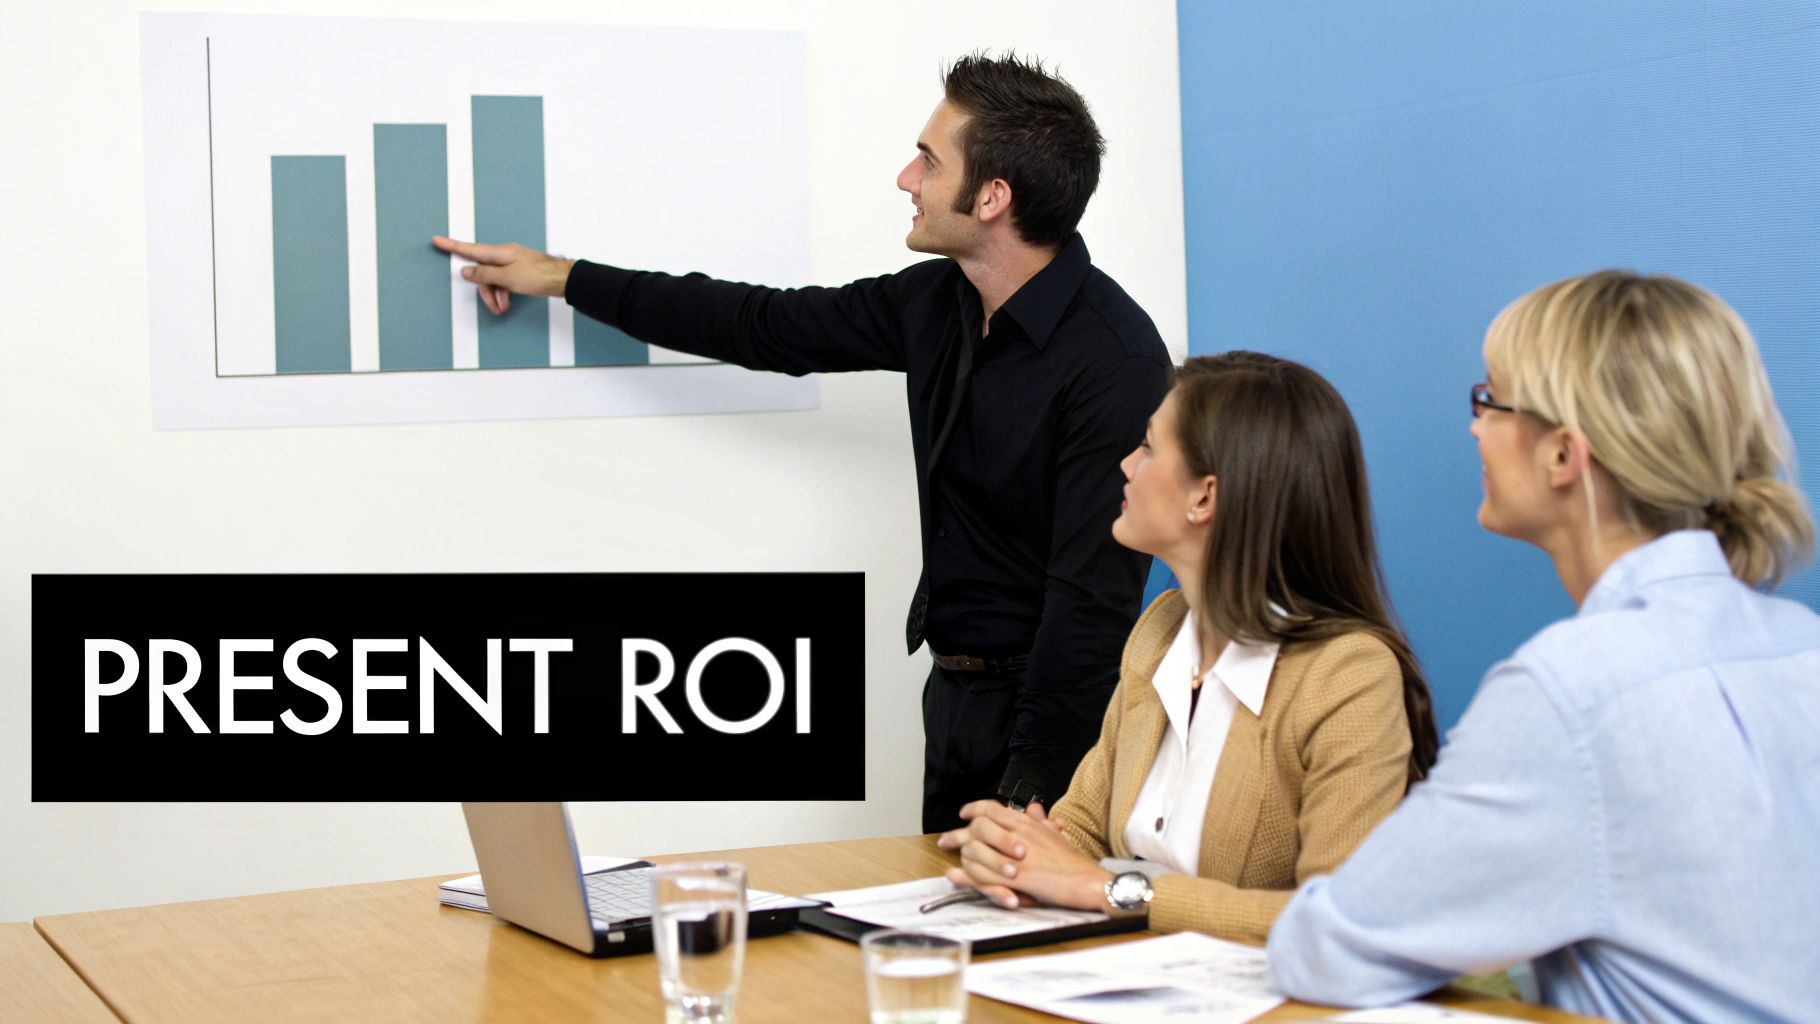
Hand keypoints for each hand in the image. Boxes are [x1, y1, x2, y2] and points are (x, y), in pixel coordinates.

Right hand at [431, 236, 575, 314]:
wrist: (562, 279)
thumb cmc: (538, 276)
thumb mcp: (507, 278)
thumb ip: (485, 274)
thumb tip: (466, 271)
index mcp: (498, 252)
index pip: (469, 249)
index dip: (451, 246)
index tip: (436, 240)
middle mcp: (503, 255)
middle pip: (482, 271)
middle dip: (485, 291)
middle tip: (493, 306)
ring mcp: (511, 262)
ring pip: (493, 279)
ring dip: (495, 295)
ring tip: (502, 307)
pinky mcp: (518, 271)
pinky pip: (503, 282)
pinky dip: (502, 293)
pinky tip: (506, 303)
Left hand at [935, 800, 1111, 910]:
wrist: (1087, 881)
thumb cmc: (1073, 861)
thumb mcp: (1056, 835)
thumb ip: (1041, 821)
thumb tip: (1034, 807)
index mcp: (1027, 823)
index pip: (992, 808)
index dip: (974, 809)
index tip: (963, 814)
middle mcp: (1018, 836)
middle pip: (977, 828)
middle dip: (957, 834)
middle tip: (944, 841)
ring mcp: (1015, 857)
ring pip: (976, 852)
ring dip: (961, 858)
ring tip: (950, 863)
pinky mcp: (1016, 879)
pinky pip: (983, 876)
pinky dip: (967, 878)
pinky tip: (956, 877)